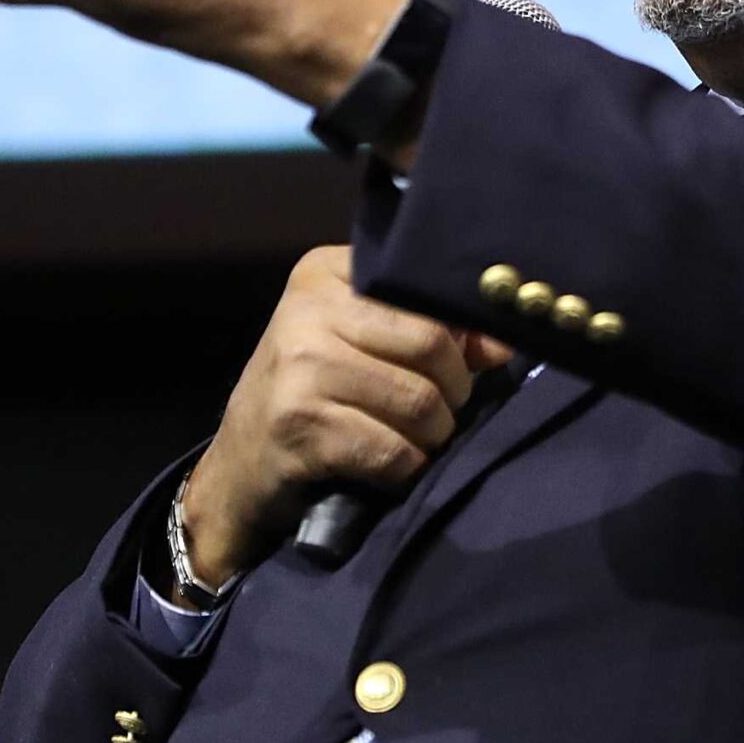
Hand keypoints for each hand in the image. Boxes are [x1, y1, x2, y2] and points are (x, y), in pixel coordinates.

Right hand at [177, 245, 516, 587]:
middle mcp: (308, 309)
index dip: (459, 334)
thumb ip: (435, 334)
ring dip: (432, 436)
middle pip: (434, 343)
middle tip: (440, 412)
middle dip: (453, 391)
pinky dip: (406, 468)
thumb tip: (504, 343)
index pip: (426, 291)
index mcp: (325, 273)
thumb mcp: (362, 347)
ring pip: (421, 402)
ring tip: (414, 440)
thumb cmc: (312, 395)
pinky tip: (390, 467)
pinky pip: (393, 451)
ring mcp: (300, 367)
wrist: (239, 467)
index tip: (460, 362)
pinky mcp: (299, 425)